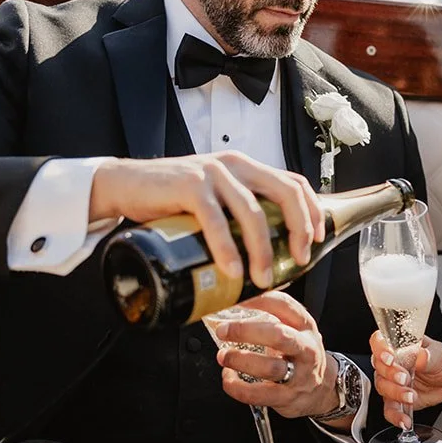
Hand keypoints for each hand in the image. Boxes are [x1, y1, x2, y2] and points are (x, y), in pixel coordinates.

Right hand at [90, 153, 323, 287]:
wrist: (125, 184)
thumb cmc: (171, 199)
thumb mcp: (214, 198)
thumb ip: (235, 211)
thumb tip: (262, 250)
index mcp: (245, 167)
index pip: (293, 183)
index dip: (311, 211)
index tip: (316, 241)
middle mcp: (234, 165)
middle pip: (284, 194)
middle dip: (298, 230)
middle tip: (299, 260)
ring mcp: (213, 174)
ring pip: (252, 212)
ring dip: (263, 249)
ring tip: (263, 277)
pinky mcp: (190, 187)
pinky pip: (216, 220)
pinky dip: (227, 248)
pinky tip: (233, 270)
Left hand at [215, 291, 336, 419]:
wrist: (322, 389)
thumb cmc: (299, 355)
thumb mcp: (295, 330)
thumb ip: (272, 317)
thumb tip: (234, 306)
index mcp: (305, 327)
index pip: (284, 306)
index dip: (259, 300)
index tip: (237, 300)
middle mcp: (305, 349)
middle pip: (278, 336)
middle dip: (246, 331)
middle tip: (224, 331)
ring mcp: (299, 376)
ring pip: (270, 368)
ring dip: (240, 360)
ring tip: (223, 356)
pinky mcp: (287, 398)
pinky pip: (259, 394)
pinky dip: (238, 387)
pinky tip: (228, 378)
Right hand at [370, 332, 441, 426]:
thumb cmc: (441, 359)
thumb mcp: (440, 354)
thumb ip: (428, 355)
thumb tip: (421, 356)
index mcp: (397, 346)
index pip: (379, 342)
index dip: (380, 349)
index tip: (390, 358)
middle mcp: (390, 364)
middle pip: (379, 367)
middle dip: (391, 375)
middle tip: (405, 378)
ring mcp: (391, 382)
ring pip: (383, 388)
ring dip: (396, 394)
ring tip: (411, 396)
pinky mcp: (396, 400)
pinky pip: (389, 410)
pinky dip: (396, 416)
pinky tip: (404, 420)